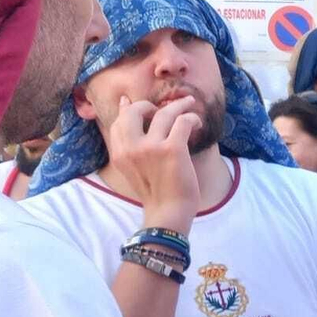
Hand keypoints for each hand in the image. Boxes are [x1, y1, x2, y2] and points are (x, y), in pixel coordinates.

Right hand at [103, 95, 200, 230]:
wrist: (168, 213)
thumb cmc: (155, 192)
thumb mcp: (134, 169)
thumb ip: (129, 145)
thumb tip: (126, 118)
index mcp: (119, 154)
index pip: (118, 121)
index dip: (129, 108)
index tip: (136, 103)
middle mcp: (131, 148)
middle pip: (135, 110)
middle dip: (149, 104)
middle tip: (163, 109)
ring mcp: (151, 148)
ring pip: (164, 112)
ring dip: (178, 105)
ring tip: (188, 103)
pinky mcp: (172, 149)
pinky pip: (183, 121)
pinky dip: (192, 118)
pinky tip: (197, 123)